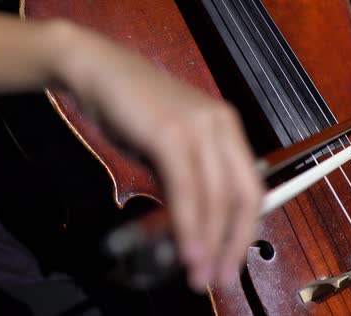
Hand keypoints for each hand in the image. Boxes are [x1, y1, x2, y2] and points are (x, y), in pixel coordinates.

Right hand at [52, 22, 265, 291]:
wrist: (101, 72)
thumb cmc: (134, 111)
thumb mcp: (170, 149)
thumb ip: (187, 182)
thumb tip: (194, 226)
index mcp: (227, 129)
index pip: (250, 188)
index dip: (244, 231)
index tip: (231, 261)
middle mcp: (222, 126)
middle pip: (242, 196)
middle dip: (233, 244)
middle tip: (220, 278)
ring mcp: (199, 127)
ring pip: (217, 197)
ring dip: (209, 242)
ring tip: (200, 275)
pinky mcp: (171, 133)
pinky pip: (187, 189)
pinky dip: (189, 224)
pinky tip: (186, 249)